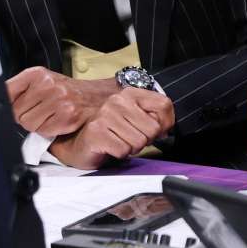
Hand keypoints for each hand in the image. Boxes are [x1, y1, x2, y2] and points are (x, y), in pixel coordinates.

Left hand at [6, 66, 118, 136]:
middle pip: (15, 112)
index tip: (8, 108)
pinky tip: (60, 121)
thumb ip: (20, 92)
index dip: (5, 105)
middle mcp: (47, 84)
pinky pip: (44, 131)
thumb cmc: (67, 93)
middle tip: (41, 112)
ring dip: (38, 125)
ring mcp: (58, 99)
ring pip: (28, 124)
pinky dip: (50, 130)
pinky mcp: (67, 115)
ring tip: (52, 116)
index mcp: (36, 74)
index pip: (5, 91)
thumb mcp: (42, 83)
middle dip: (25, 116)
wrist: (98, 97)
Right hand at [47, 89, 174, 168]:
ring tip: (119, 142)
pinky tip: (110, 148)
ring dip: (131, 148)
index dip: (163, 124)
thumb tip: (165, 129)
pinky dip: (120, 154)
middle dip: (145, 140)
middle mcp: (117, 100)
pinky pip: (124, 150)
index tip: (150, 129)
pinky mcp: (96, 132)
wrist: (81, 145)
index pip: (164, 105)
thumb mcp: (138, 121)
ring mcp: (105, 115)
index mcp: (131, 93)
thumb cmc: (113, 134)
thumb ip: (156, 119)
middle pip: (153, 128)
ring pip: (139, 141)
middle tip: (129, 138)